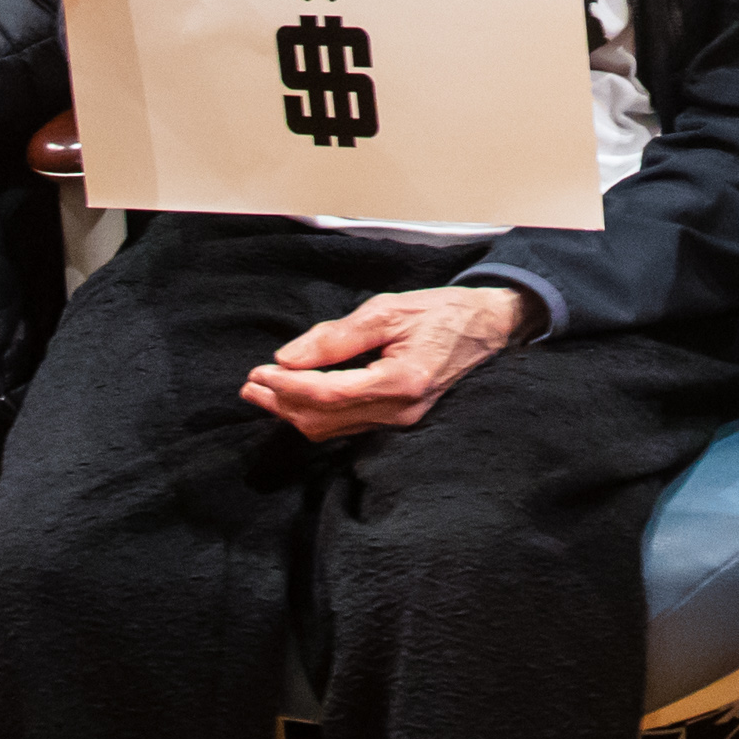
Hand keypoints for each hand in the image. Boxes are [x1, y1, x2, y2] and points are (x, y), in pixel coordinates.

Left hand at [243, 286, 526, 438]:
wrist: (488, 325)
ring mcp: (401, 420)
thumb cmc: (442, 311)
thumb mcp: (389, 310)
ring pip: (332, 428)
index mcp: (402, 381)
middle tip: (249, 384)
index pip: (329, 394)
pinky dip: (315, 413)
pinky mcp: (399, 419)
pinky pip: (347, 424)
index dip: (288, 387)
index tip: (258, 373)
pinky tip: (296, 398)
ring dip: (292, 411)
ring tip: (262, 392)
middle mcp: (401, 410)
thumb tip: (288, 358)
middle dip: (281, 403)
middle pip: (324, 419)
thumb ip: (337, 336)